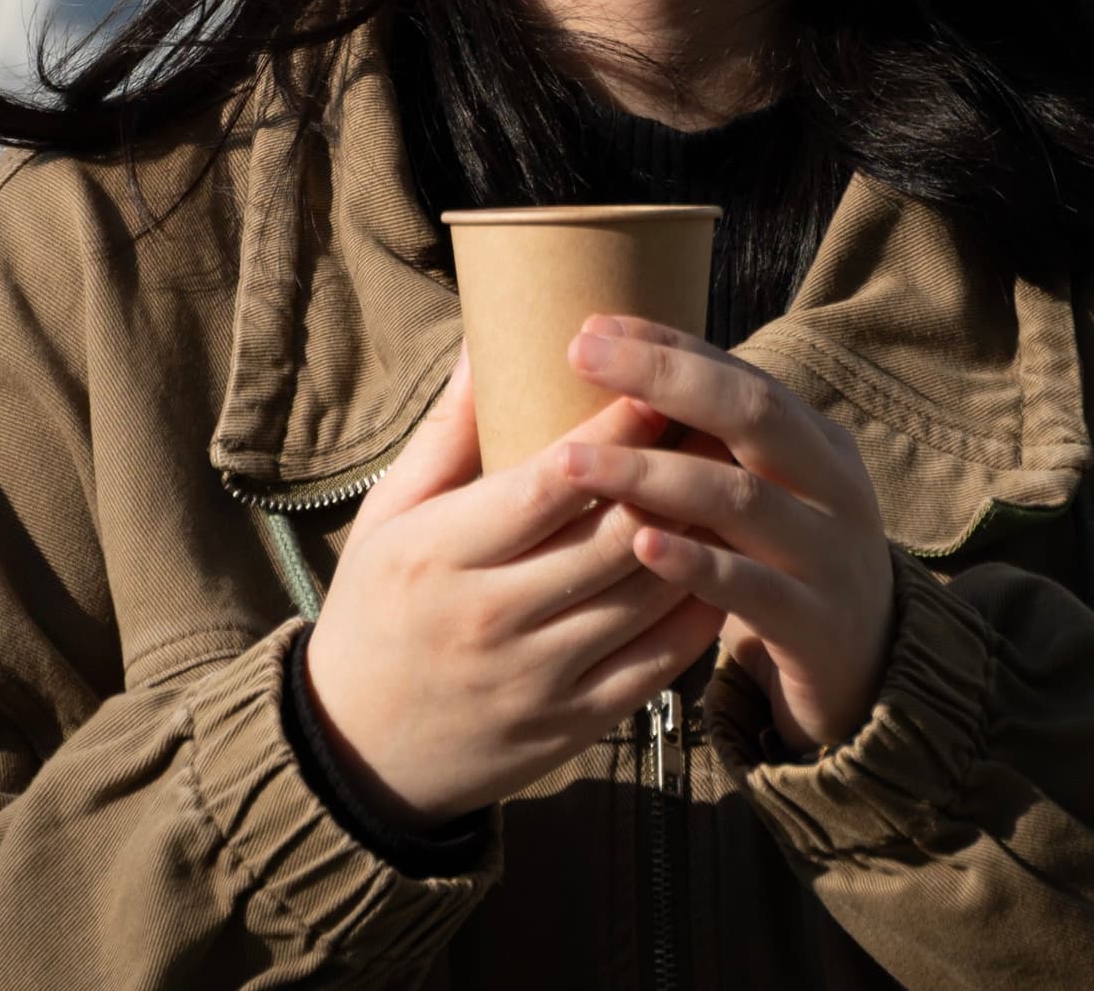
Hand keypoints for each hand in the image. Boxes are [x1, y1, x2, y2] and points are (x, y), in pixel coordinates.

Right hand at [301, 344, 726, 828]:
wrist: (359, 754)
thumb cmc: (375, 609)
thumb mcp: (388, 514)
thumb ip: (447, 431)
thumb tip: (485, 337)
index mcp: (442, 553)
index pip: (548, 484)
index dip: (611, 433)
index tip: (655, 381)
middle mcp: (494, 617)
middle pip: (611, 536)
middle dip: (672, 473)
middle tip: (716, 418)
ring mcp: (540, 678)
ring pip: (645, 596)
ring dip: (699, 535)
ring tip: (734, 478)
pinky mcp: (574, 724)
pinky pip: (656, 664)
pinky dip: (698, 610)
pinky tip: (722, 563)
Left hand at [561, 316, 896, 752]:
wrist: (871, 671)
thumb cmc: (786, 564)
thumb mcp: (766, 492)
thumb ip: (712, 443)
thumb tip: (612, 368)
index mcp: (817, 441)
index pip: (739, 373)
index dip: (667, 347)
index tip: (591, 329)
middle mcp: (832, 485)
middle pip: (751, 412)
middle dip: (662, 377)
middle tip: (581, 356)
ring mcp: (829, 555)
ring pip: (740, 498)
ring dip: (652, 473)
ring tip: (573, 460)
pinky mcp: (815, 625)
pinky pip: (751, 588)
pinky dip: (694, 561)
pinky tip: (640, 543)